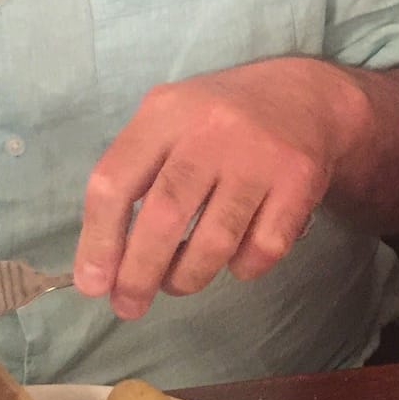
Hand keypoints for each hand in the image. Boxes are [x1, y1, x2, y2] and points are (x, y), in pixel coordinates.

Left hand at [73, 58, 369, 319]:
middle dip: (139, 274)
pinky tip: (233, 258)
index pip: (115, 181)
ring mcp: (259, 155)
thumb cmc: (219, 120)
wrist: (306, 94)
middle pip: (163, 217)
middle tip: (129, 306)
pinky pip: (262, 249)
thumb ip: (135, 174)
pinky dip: (241, 268)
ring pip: (214, 242)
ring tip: (178, 282)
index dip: (98, 240)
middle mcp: (212, 129)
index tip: (92, 283)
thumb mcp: (169, 120)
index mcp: (166, 112)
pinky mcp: (299, 181)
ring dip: (187, 277)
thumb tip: (102, 262)